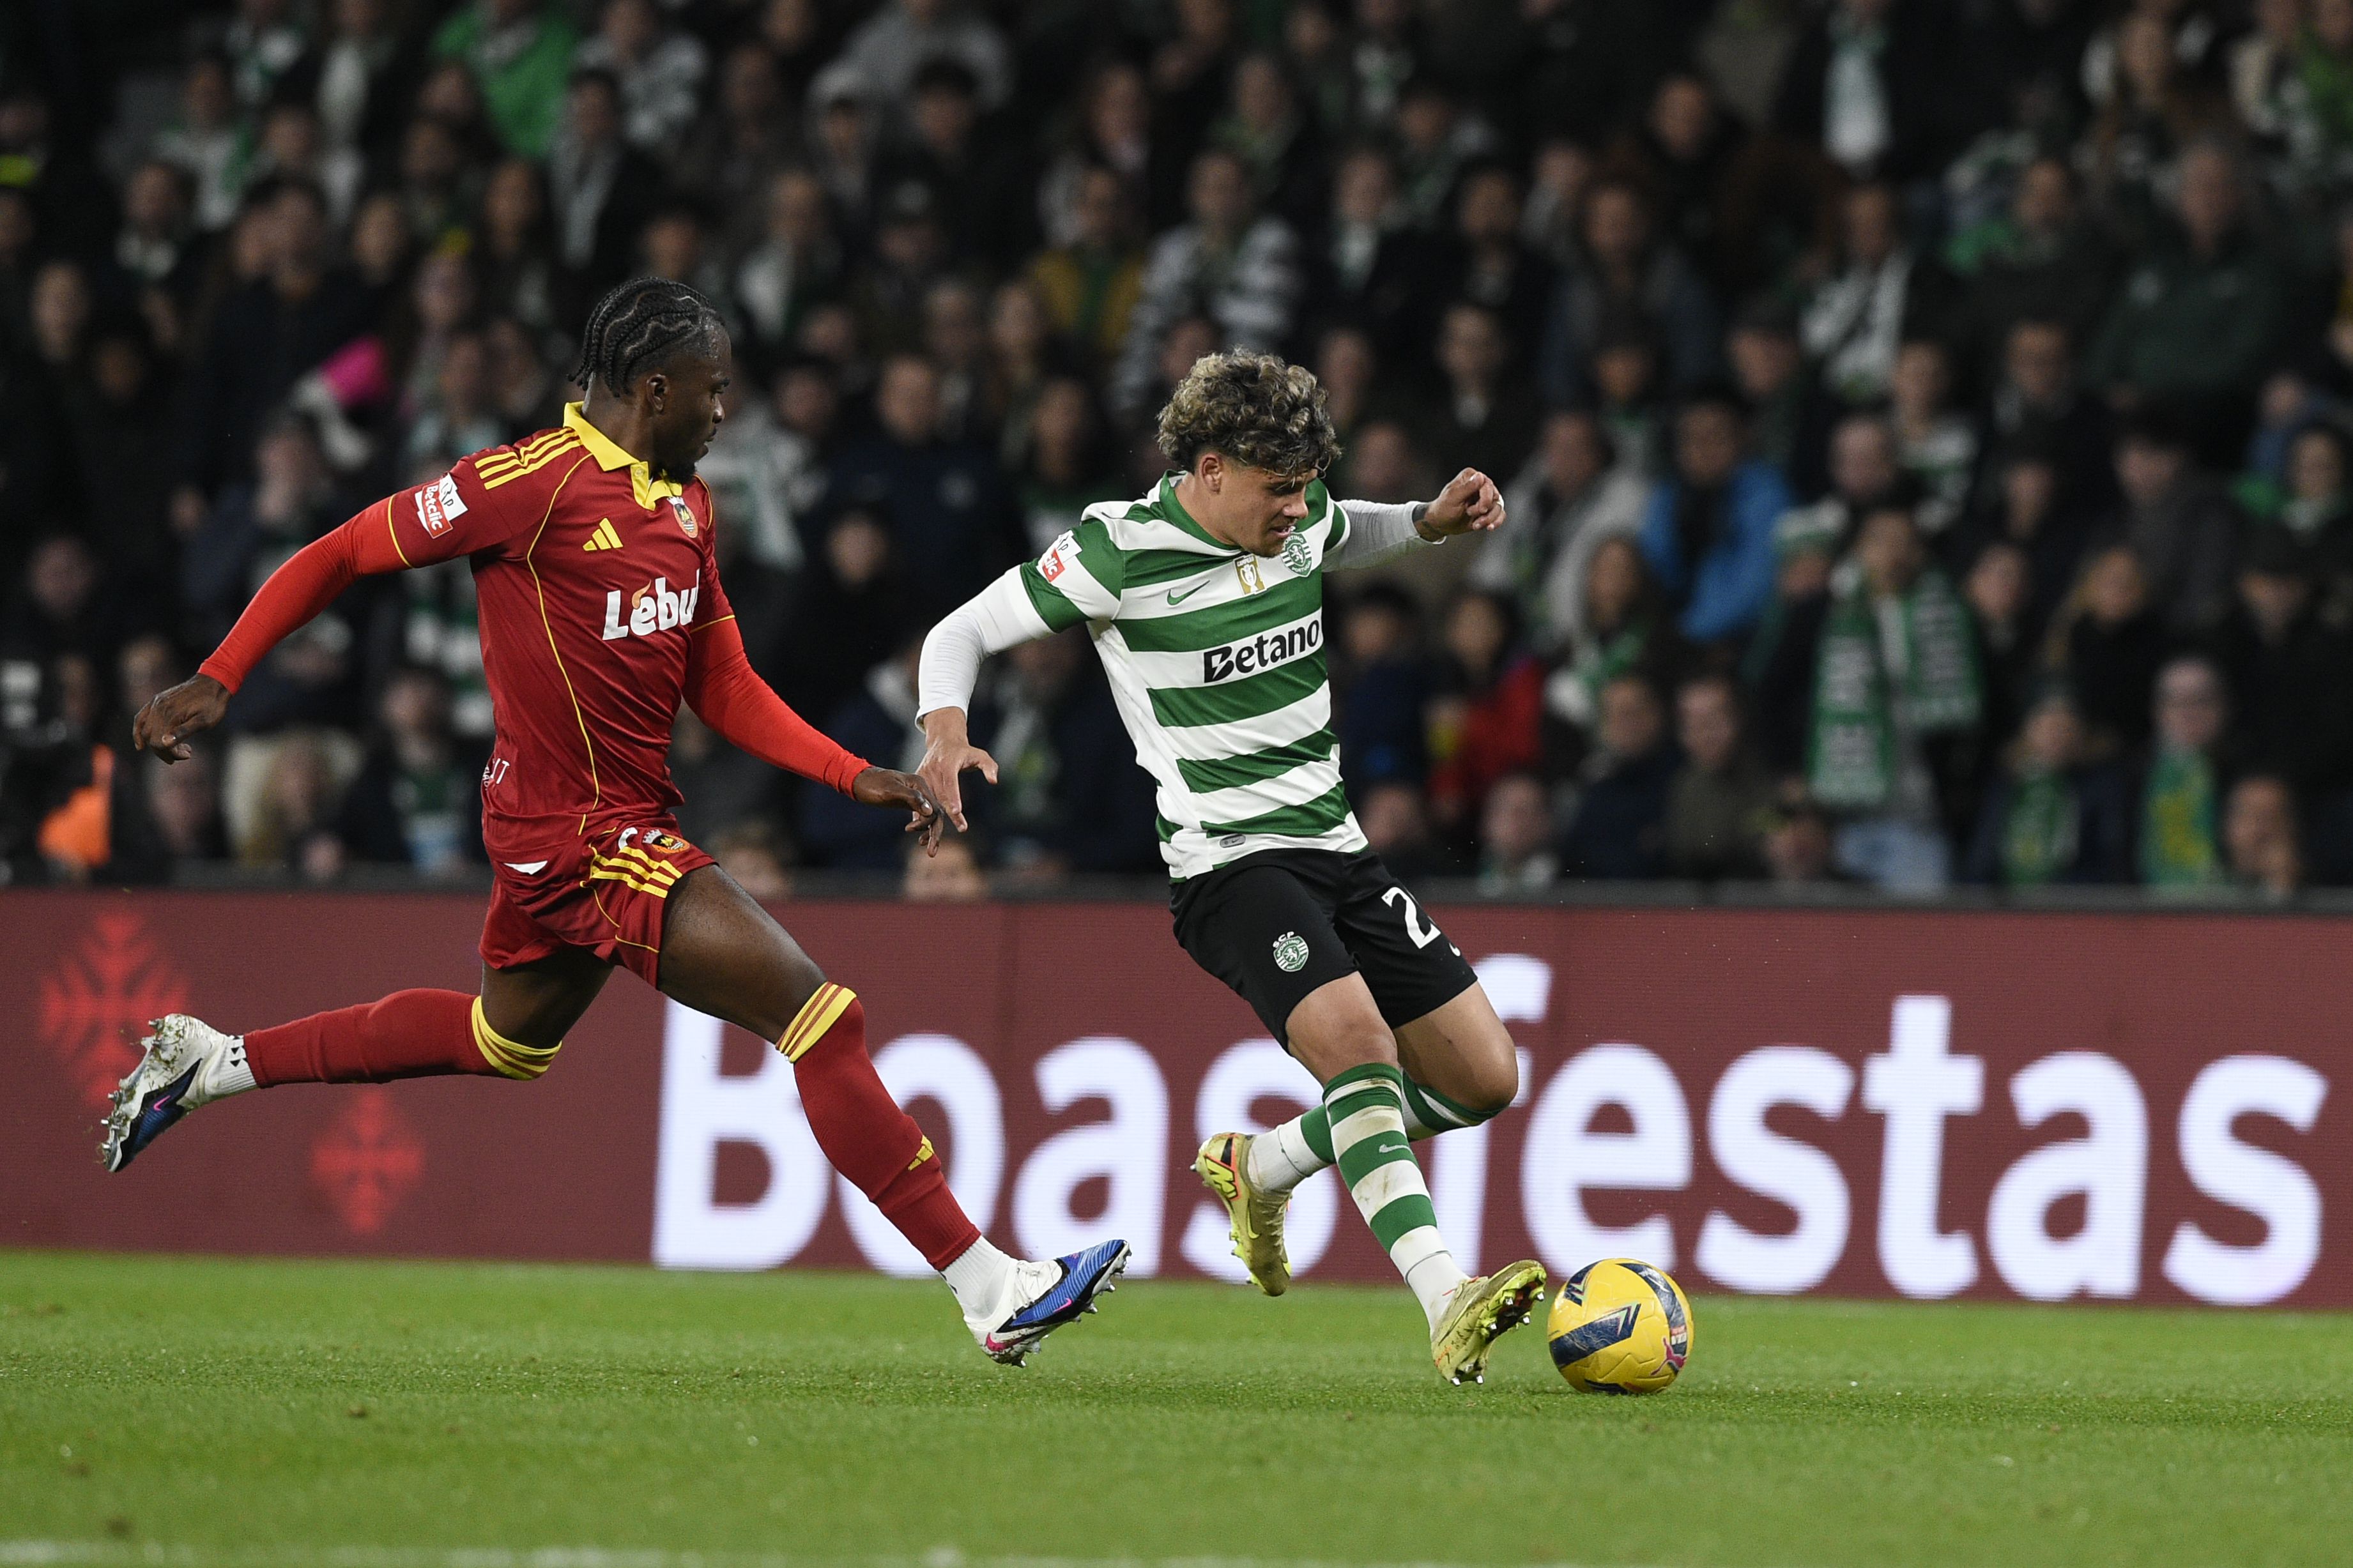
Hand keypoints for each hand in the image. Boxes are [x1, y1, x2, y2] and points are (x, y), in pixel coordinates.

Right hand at [132, 675, 228, 762]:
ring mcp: (156, 703)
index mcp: (170, 714)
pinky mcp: (157, 700)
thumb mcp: (205, 721)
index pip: (159, 743)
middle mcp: (159, 708)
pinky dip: (138, 731)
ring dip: (155, 744)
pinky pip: (140, 718)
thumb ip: (184, 731)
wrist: (214, 683)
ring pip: (145, 730)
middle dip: (165, 751)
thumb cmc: (212, 704)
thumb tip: (164, 743)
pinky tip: (141, 745)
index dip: (171, 754)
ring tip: (174, 750)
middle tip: (184, 754)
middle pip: (151, 738)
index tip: (187, 754)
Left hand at [852, 766, 944, 849]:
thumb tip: (930, 811)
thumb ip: (912, 798)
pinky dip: (922, 827)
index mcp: (920, 784)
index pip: (934, 808)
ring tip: (925, 847)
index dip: (928, 823)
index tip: (908, 830)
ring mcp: (915, 796)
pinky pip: (922, 816)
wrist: (859, 780)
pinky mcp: (909, 802)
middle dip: (934, 834)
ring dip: (929, 832)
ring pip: (930, 817)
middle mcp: (921, 790)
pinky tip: (919, 837)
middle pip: (935, 814)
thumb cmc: (872, 784)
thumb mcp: (891, 791)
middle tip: (931, 853)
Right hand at [917, 709, 998, 842]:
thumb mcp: (981, 755)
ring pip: (929, 799)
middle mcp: (933, 769)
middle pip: (941, 794)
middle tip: (962, 828)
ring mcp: (924, 774)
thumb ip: (989, 767)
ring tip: (942, 832)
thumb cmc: (966, 752)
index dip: (954, 797)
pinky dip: (923, 812)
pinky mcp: (918, 780)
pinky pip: (921, 799)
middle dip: (950, 813)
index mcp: (948, 762)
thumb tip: (993, 780)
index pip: (951, 782)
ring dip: (935, 816)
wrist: (943, 742)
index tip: (957, 812)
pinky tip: (927, 828)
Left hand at [1418, 468, 1505, 539]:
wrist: (1441, 524)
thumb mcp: (1452, 498)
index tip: (1480, 509)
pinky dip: (1496, 522)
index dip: (1486, 498)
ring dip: (1488, 519)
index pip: (1487, 485)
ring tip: (1476, 525)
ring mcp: (1485, 497)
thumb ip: (1467, 487)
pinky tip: (1489, 527)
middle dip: (1485, 510)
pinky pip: (1501, 514)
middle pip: (1495, 496)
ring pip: (1498, 507)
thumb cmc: (1443, 509)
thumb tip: (1480, 476)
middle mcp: (1480, 484)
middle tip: (1471, 514)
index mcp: (1471, 476)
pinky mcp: (1488, 509)